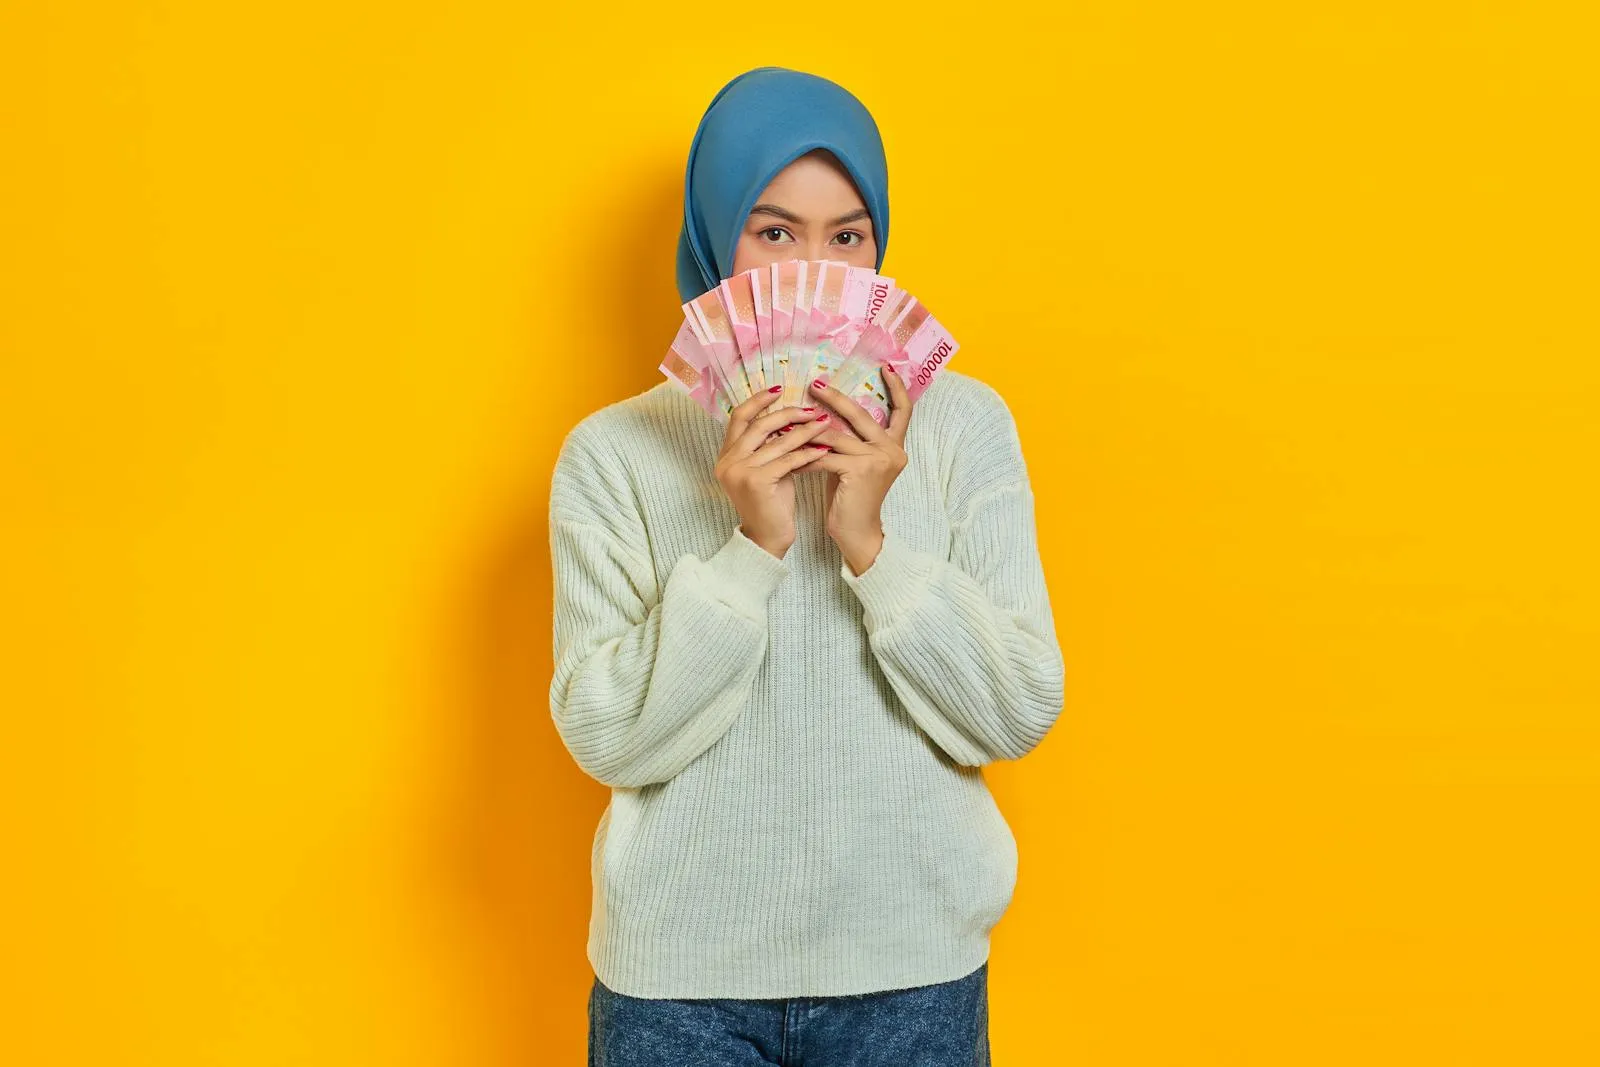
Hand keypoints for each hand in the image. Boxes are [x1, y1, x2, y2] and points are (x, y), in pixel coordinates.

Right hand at [713, 386, 833, 557]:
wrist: (768, 539)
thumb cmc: (771, 503)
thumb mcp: (767, 468)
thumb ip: (770, 445)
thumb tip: (791, 417)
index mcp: (726, 455)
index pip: (739, 417)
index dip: (758, 401)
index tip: (780, 389)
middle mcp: (728, 461)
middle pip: (758, 425)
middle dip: (788, 413)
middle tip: (812, 409)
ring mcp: (740, 472)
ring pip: (777, 442)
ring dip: (804, 431)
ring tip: (825, 423)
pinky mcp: (757, 482)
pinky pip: (788, 460)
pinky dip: (808, 453)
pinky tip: (824, 448)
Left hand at [796, 367, 914, 573]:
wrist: (857, 533)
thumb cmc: (851, 498)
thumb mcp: (855, 463)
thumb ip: (850, 440)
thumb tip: (823, 412)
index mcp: (896, 446)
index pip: (903, 411)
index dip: (897, 387)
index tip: (885, 366)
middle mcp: (892, 450)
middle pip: (862, 414)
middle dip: (836, 398)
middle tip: (814, 384)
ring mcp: (878, 460)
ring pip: (837, 435)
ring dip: (809, 428)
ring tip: (788, 419)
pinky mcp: (860, 471)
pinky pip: (825, 454)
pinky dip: (805, 452)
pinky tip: (789, 449)